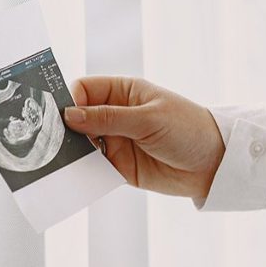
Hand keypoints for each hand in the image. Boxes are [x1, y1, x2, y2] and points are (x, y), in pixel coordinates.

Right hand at [64, 76, 224, 198]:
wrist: (214, 164)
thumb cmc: (188, 129)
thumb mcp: (148, 119)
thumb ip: (109, 118)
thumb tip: (69, 115)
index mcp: (123, 92)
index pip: (84, 90)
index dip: (69, 100)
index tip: (61, 116)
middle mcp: (115, 115)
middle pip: (78, 118)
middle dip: (65, 129)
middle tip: (52, 141)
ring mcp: (116, 141)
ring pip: (82, 144)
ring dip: (71, 152)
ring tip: (60, 161)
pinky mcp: (119, 166)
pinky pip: (94, 168)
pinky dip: (83, 171)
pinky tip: (75, 176)